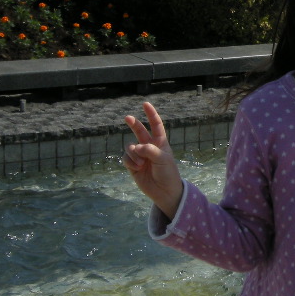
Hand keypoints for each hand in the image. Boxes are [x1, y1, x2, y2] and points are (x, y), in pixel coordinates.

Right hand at [123, 101, 184, 219]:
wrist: (164, 191)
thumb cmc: (168, 173)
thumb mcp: (163, 159)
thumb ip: (150, 150)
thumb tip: (136, 147)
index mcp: (160, 143)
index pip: (156, 125)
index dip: (151, 114)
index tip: (145, 104)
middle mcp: (149, 147)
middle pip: (139, 131)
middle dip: (133, 124)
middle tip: (127, 117)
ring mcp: (140, 156)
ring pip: (130, 146)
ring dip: (134, 154)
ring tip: (141, 163)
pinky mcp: (133, 165)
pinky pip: (126, 157)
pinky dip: (130, 161)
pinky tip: (137, 168)